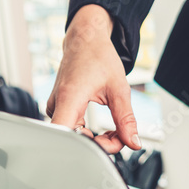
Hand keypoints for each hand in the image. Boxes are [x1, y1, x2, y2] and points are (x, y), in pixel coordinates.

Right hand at [46, 5, 141, 153]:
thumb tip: (133, 143)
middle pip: (74, 139)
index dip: (88, 147)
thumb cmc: (98, 57)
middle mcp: (56, 104)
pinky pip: (74, 129)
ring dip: (98, 139)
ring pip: (75, 136)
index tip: (111, 144)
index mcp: (69, 98)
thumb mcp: (119, 89)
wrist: (86, 40)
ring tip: (115, 128)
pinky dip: (91, 133)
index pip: (66, 136)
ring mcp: (55, 107)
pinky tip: (104, 127)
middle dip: (101, 143)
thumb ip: (126, 119)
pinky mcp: (59, 108)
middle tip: (121, 135)